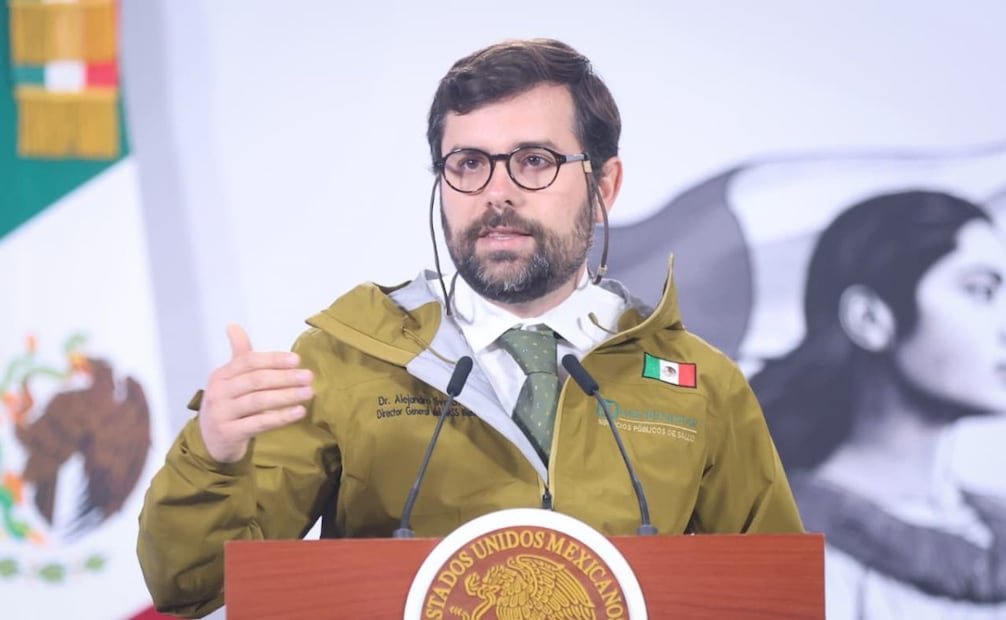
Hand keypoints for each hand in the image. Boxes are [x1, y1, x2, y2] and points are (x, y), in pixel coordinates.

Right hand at [198, 324, 313, 462]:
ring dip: (286, 396)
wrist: (210, 442)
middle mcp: (218, 392)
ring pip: (258, 401)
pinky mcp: (230, 433)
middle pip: (255, 380)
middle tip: (308, 376)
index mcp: (220, 375)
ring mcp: (222, 414)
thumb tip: (233, 326)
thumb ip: (239, 356)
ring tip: (308, 393)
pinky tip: (299, 412)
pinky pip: (259, 423)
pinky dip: (281, 417)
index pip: (248, 362)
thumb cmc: (227, 406)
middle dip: (284, 377)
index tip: (297, 360)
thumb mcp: (229, 380)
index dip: (273, 359)